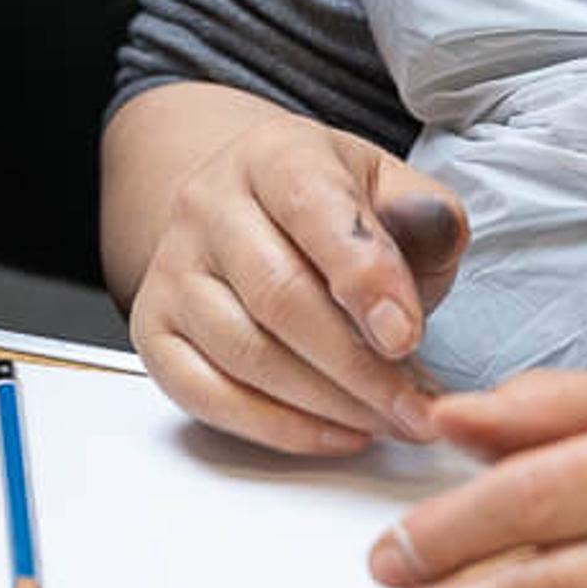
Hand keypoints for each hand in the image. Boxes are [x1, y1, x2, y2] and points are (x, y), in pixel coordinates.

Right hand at [124, 102, 469, 455]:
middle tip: (419, 408)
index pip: (313, 208)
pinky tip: (338, 433)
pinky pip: (206, 395)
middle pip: (278, 295)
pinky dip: (278, 428)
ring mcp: (172, 268)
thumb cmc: (332, 211)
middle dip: (358, 366)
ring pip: (245, 353)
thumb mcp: (388, 189)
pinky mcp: (153, 329)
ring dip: (328, 404)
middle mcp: (207, 204)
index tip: (406, 338)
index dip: (363, 277)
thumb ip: (423, 214)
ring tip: (393, 423)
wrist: (248, 211)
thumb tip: (433, 233)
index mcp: (274, 154)